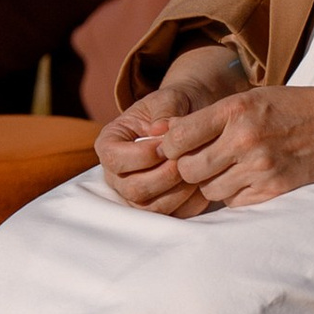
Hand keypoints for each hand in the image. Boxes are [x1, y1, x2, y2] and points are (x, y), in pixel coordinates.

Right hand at [98, 46, 254, 209]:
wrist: (193, 118)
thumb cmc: (176, 106)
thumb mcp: (170, 98)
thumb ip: (165, 110)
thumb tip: (160, 130)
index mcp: (110, 143)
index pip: (114, 159)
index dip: (143, 155)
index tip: (167, 144)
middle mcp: (116, 173)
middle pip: (133, 189)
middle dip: (165, 176)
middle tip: (186, 160)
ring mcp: (135, 194)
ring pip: (152, 208)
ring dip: (179, 191)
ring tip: (196, 170)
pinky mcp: (159, 206)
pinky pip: (172, 215)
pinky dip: (190, 203)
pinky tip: (203, 183)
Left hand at [99, 52, 313, 213]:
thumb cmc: (288, 107)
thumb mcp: (247, 98)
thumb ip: (206, 117)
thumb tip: (161, 133)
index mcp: (235, 111)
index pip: (179, 138)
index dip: (169, 147)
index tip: (174, 147)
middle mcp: (244, 140)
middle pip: (189, 170)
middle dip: (187, 169)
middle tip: (197, 161)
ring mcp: (260, 168)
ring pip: (209, 190)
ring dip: (211, 183)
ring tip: (226, 168)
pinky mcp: (273, 190)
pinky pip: (233, 202)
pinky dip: (233, 193)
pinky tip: (246, 178)